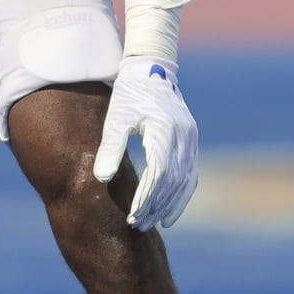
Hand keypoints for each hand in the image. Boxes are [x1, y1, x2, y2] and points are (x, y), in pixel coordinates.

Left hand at [93, 56, 199, 230]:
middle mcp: (184, 136)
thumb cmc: (129, 93)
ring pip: (185, 180)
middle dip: (156, 206)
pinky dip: (182, 194)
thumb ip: (110, 147)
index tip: (132, 216)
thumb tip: (102, 178)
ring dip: (170, 204)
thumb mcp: (115, 118)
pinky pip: (190, 173)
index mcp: (165, 129)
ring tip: (153, 223)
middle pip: (173, 181)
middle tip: (138, 225)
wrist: (151, 68)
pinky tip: (170, 211)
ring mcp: (191, 139)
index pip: (159, 174)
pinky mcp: (191, 140)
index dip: (146, 198)